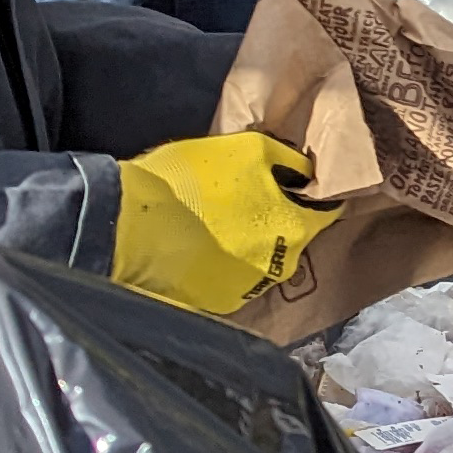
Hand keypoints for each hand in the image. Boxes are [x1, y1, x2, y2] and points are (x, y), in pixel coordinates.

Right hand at [112, 132, 341, 314]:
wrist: (130, 232)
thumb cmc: (190, 182)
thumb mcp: (247, 149)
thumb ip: (285, 160)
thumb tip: (304, 170)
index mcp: (296, 227)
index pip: (322, 209)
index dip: (307, 192)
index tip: (294, 183)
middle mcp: (282, 265)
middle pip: (291, 235)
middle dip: (276, 216)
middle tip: (246, 197)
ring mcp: (250, 288)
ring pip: (261, 257)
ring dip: (248, 240)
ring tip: (216, 222)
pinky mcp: (219, 302)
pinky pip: (231, 276)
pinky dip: (223, 261)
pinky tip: (200, 245)